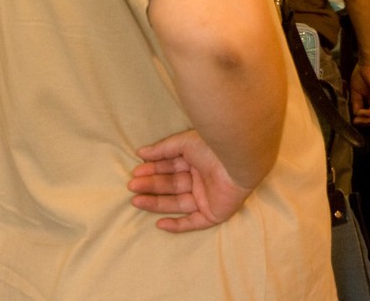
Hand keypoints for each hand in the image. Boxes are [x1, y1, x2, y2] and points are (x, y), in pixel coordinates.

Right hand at [128, 130, 253, 232]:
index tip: (136, 171)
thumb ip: (163, 149)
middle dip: (151, 185)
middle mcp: (203, 179)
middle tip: (132, 186)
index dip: (154, 170)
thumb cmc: (213, 148)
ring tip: (136, 200)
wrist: (237, 161)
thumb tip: (141, 153)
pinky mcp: (214, 213)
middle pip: (172, 185)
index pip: (172, 168)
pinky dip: (177, 225)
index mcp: (199, 161)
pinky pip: (193, 223)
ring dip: (156, 203)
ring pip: (178, 203)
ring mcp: (208, 197)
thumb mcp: (185, 143)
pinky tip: (160, 224)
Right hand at [350, 62, 369, 123]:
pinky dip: (369, 113)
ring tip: (357, 118)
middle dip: (366, 123)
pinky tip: (360, 112)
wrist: (367, 63)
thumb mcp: (356, 93)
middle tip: (356, 122)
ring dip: (367, 120)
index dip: (364, 121)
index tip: (354, 121)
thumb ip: (357, 104)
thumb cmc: (362, 74)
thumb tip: (355, 115)